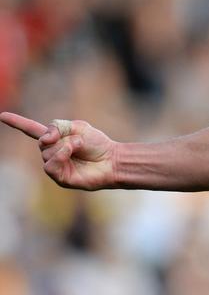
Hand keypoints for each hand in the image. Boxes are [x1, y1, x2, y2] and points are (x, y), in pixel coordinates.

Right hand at [0, 112, 116, 190]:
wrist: (112, 159)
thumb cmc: (98, 144)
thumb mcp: (77, 127)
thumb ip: (57, 126)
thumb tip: (43, 139)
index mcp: (55, 139)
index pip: (31, 130)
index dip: (17, 123)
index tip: (2, 116)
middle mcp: (52, 153)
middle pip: (42, 142)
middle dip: (60, 137)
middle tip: (78, 140)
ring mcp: (55, 166)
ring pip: (47, 152)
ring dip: (65, 146)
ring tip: (80, 147)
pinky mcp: (60, 178)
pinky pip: (50, 165)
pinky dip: (61, 155)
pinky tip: (72, 153)